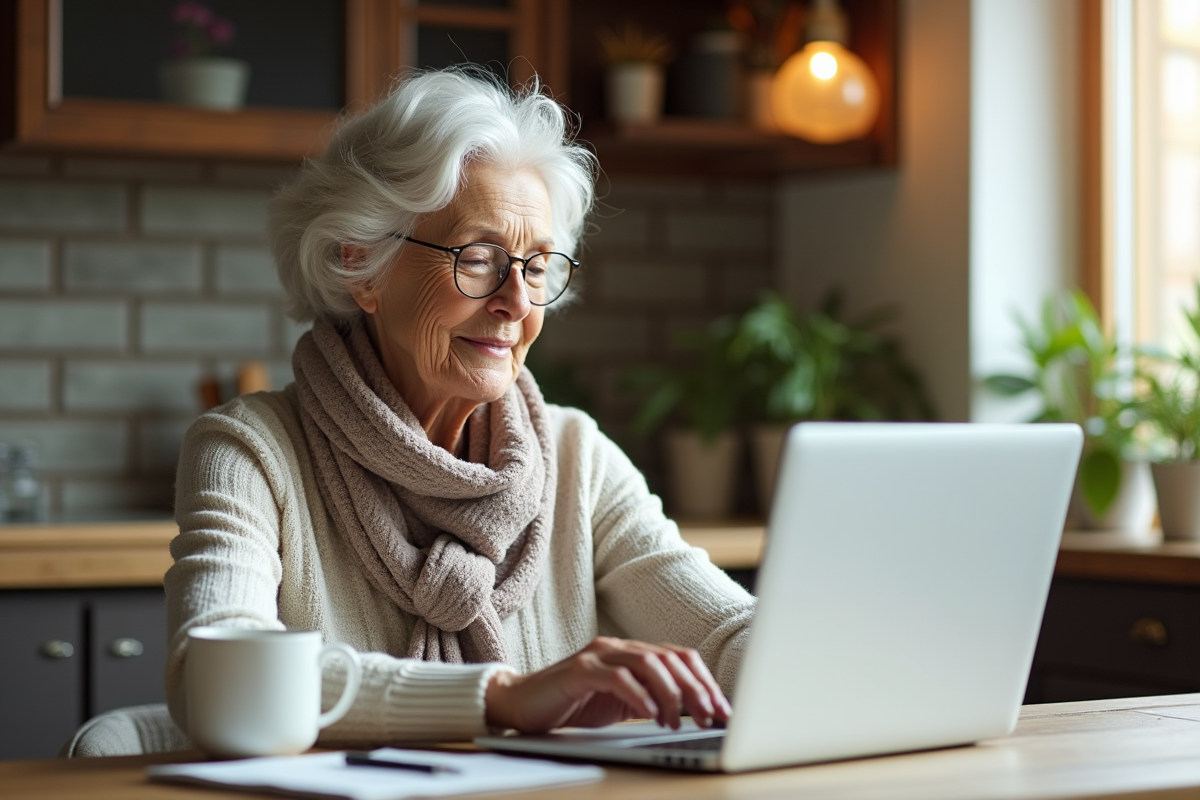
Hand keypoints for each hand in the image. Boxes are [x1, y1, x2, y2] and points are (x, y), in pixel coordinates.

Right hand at [484, 636, 731, 733]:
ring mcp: (597, 654)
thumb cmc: (571, 706)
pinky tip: (651, 716)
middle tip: (711, 716)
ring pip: (648, 662)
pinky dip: (639, 696)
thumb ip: (651, 701)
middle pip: (670, 657)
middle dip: (697, 688)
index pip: (679, 656)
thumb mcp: (620, 704)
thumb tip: (694, 714)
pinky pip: (617, 677)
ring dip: (672, 693)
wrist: (518, 705)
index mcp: (631, 652)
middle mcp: (617, 646)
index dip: (705, 681)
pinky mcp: (579, 670)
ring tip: (681, 720)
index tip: (722, 710)